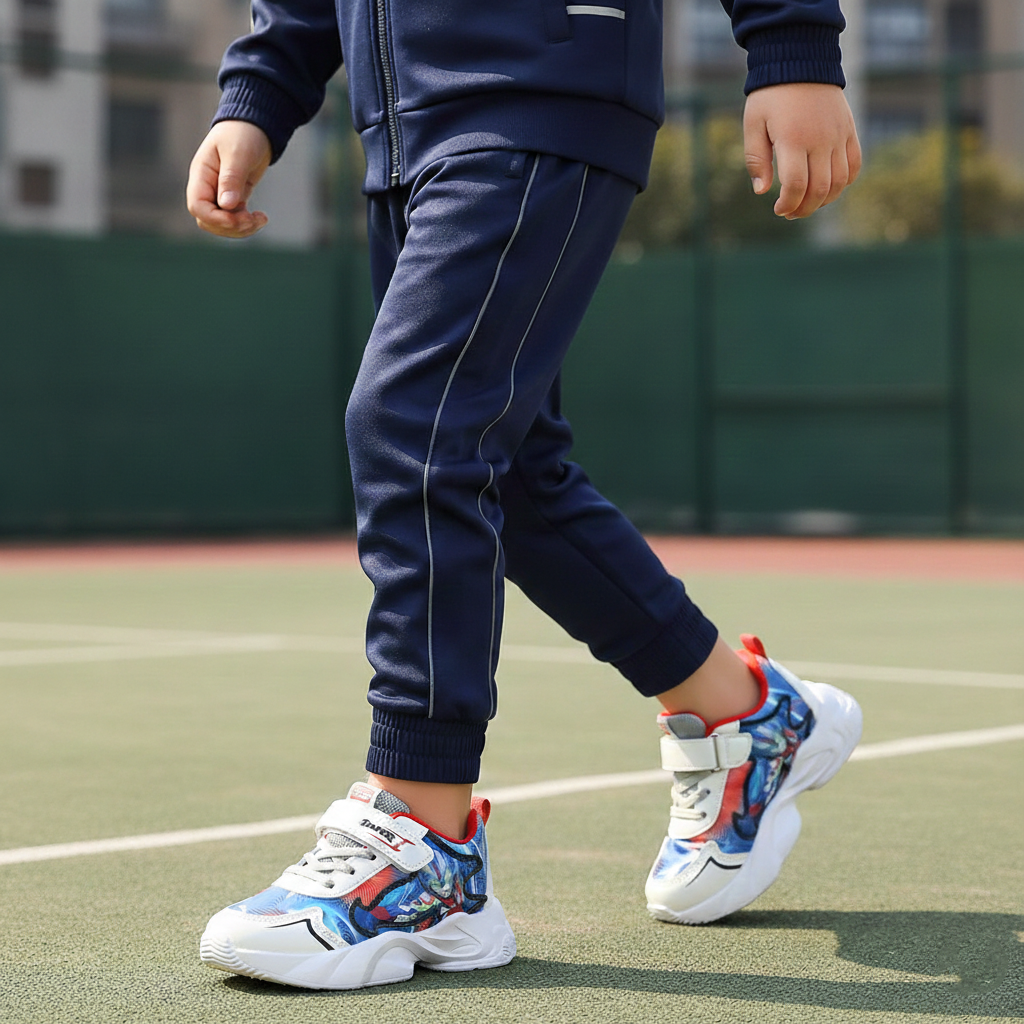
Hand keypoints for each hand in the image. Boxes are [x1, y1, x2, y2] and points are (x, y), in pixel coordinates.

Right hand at [186, 121, 272, 237]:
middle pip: (208, 221)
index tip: (238, 219)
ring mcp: (219, 194)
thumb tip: (226, 205)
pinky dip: (247, 223)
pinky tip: (261, 217)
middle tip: (253, 219)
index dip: (216, 218)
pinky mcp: (234, 198)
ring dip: (241, 228)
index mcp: (201, 174)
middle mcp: (206, 187)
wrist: (256, 126)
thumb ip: (231, 179)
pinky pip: (234, 220)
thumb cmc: (243, 134)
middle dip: (231, 226)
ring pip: (222, 224)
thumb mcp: (238, 154)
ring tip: (261, 219)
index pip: (197, 206)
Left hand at [743, 83, 861, 219]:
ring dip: (824, 201)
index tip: (778, 209)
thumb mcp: (753, 124)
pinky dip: (845, 183)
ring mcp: (838, 135)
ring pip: (840, 182)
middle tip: (790, 212)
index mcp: (793, 139)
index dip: (788, 204)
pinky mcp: (849, 130)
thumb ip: (756, 160)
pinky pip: (854, 165)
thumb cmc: (771, 94)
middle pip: (819, 189)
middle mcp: (820, 139)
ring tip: (807, 203)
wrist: (801, 59)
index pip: (796, 185)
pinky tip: (828, 188)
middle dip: (804, 208)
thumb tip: (762, 191)